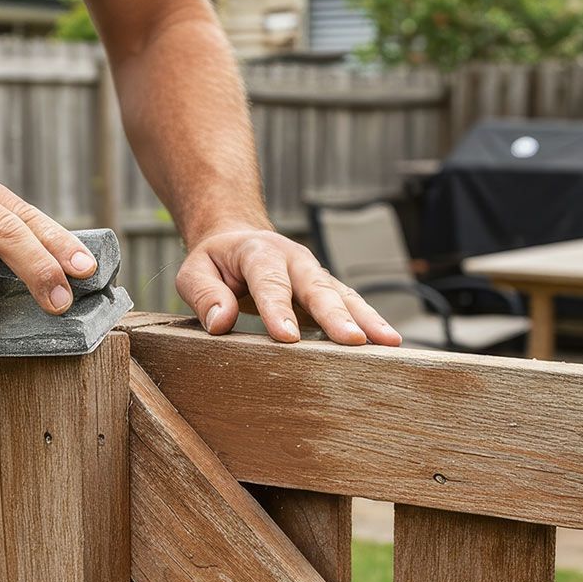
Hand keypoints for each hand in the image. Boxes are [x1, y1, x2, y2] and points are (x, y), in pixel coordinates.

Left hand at [177, 227, 401, 346]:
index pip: (270, 282)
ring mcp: (315, 275)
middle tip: (353, 341)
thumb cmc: (215, 262)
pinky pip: (351, 305)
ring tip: (388, 342)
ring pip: (344, 295)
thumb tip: (220, 323)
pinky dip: (370, 322)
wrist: (239, 237)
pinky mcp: (327, 290)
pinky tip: (387, 343)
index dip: (278, 309)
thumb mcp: (194, 272)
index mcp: (259, 253)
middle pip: (318, 288)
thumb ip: (204, 294)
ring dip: (366, 319)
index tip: (286, 337)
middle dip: (336, 315)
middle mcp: (294, 260)